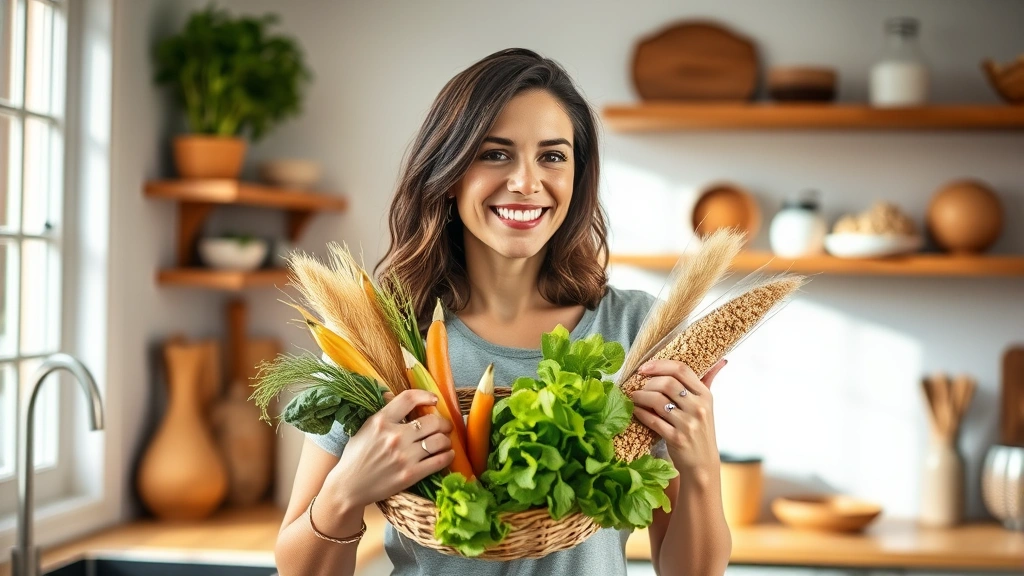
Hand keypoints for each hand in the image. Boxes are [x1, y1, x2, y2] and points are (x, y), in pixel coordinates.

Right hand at [326, 389, 454, 507]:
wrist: (348, 487)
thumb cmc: (355, 456)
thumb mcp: (364, 428)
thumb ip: (382, 412)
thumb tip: (392, 394)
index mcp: (381, 421)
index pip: (408, 398)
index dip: (425, 395)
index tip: (434, 399)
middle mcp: (394, 436)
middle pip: (433, 421)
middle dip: (443, 423)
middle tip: (445, 426)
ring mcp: (404, 456)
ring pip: (439, 441)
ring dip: (446, 440)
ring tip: (444, 441)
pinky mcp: (411, 474)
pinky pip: (439, 461)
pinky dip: (447, 456)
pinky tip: (448, 454)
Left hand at [630, 359, 727, 477]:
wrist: (703, 464)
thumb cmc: (701, 431)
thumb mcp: (707, 405)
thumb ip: (707, 382)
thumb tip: (721, 360)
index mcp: (705, 395)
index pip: (681, 369)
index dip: (659, 365)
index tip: (644, 368)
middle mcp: (698, 407)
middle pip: (667, 383)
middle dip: (648, 383)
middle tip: (639, 387)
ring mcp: (688, 424)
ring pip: (657, 401)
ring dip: (640, 397)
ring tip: (634, 397)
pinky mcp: (676, 438)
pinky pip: (653, 420)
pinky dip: (640, 413)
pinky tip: (635, 410)